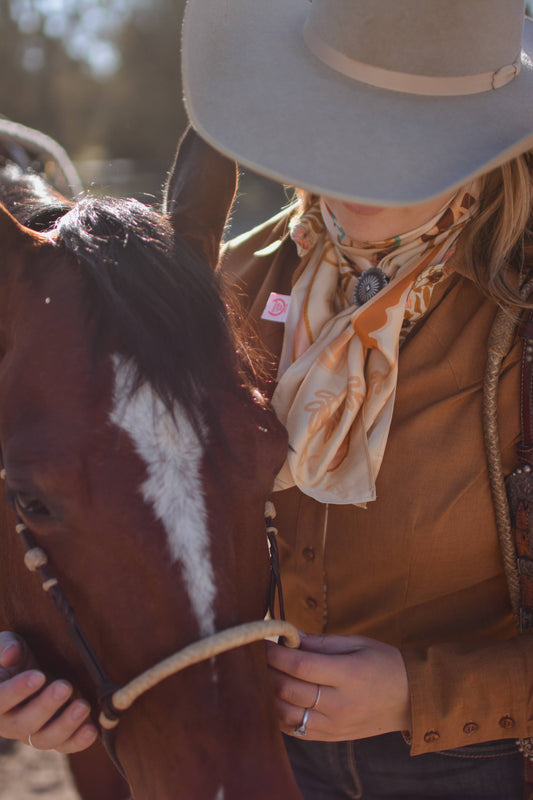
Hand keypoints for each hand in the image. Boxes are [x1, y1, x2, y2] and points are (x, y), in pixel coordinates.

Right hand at [0, 631, 97, 752]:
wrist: (36, 667)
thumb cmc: (19, 654)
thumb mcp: (10, 642)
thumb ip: (6, 647)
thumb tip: (10, 654)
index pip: (0, 700)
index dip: (17, 690)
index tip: (38, 676)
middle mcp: (9, 722)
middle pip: (23, 724)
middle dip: (46, 706)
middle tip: (65, 686)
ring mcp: (31, 732)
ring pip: (44, 740)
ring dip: (65, 725)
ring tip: (83, 706)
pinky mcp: (53, 736)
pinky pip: (63, 746)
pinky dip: (78, 741)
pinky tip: (92, 729)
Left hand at [266, 631, 410, 740]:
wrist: (410, 699)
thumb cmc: (383, 663)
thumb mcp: (357, 643)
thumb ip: (321, 642)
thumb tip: (289, 635)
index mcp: (348, 675)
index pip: (301, 665)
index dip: (276, 653)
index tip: (264, 640)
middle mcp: (340, 704)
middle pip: (289, 689)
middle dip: (268, 670)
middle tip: (261, 655)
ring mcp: (335, 725)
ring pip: (286, 714)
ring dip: (269, 693)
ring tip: (267, 675)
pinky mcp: (331, 737)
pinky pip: (295, 730)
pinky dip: (279, 714)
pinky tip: (276, 697)